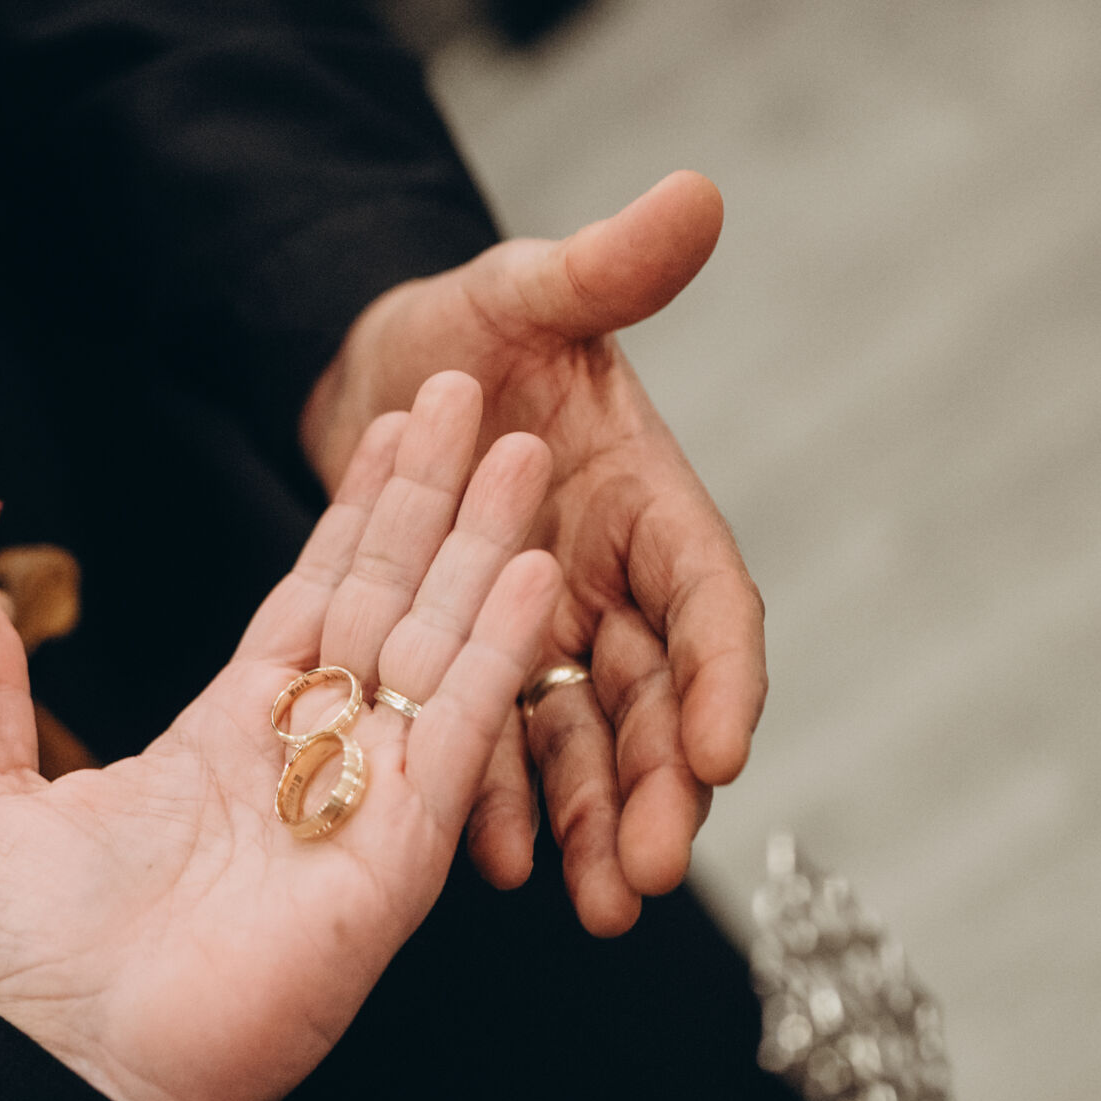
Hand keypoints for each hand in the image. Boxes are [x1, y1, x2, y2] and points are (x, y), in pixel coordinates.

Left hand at [0, 374, 559, 1100]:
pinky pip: (459, 734)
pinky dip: (496, 653)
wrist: (93, 1069)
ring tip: (526, 453)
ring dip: (482, 547)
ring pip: (437, 644)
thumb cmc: (52, 965)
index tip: (393, 422)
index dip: (354, 506)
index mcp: (233, 733)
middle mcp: (315, 754)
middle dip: (435, 496)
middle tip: (478, 394)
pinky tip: (528, 570)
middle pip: (390, 595)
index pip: (313, 591)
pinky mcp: (403, 850)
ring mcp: (369, 796)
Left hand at [299, 171, 764, 936]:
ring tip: (599, 907)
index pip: (709, 601)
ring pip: (591, 746)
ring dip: (600, 824)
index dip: (721, 677)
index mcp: (648, 503)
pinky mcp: (480, 664)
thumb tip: (697, 193)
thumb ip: (605, 265)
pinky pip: (501, 747)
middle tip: (653, 873)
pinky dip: (507, 802)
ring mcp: (550, 634)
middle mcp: (612, 584)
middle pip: (657, 701)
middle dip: (662, 788)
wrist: (374, 371)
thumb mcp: (525, 288)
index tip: (725, 750)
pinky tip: (499, 865)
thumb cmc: (463, 323)